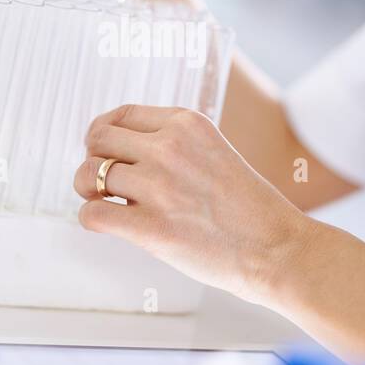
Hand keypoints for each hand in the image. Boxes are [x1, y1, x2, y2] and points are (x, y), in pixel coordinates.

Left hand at [73, 105, 314, 304]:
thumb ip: (174, 144)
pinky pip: (92, 213)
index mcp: (187, 123)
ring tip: (105, 201)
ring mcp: (159, 187)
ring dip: (88, 189)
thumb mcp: (215, 151)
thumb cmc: (249, 209)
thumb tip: (120, 152)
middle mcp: (169, 148)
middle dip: (93, 158)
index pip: (121, 114)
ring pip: (88, 174)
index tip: (108, 152)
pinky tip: (108, 223)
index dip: (106, 134)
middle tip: (102, 179)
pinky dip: (91, 218)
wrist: (277, 249)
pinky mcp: (150, 227)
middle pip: (97, 138)